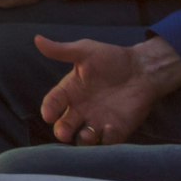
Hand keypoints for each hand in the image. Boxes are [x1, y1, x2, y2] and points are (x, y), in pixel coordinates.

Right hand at [35, 34, 175, 144]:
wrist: (143, 69)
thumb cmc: (112, 58)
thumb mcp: (85, 51)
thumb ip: (61, 50)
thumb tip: (37, 39)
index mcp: (70, 91)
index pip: (53, 103)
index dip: (49, 109)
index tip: (48, 115)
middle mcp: (80, 109)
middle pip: (65, 125)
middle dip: (62, 131)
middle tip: (63, 132)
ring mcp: (98, 121)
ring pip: (84, 138)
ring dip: (83, 140)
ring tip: (88, 134)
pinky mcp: (116, 129)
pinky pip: (108, 141)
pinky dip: (107, 140)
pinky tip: (109, 130)